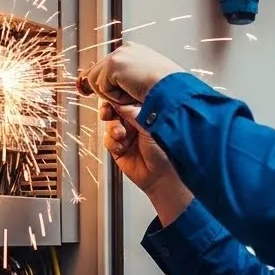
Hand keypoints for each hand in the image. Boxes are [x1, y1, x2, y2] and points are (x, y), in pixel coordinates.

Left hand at [82, 43, 183, 105]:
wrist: (174, 89)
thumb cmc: (168, 90)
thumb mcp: (148, 81)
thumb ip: (129, 80)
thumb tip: (112, 88)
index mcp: (135, 51)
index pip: (108, 65)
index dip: (102, 80)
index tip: (89, 89)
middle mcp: (125, 49)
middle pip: (96, 71)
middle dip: (100, 88)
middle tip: (107, 98)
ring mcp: (119, 55)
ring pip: (96, 81)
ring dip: (112, 95)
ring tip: (131, 95)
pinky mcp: (113, 65)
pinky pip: (102, 88)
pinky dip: (115, 97)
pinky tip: (132, 93)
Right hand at [104, 103, 194, 226]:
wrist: (163, 177)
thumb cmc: (166, 152)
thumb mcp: (150, 127)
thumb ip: (134, 114)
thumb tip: (120, 103)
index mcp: (146, 112)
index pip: (128, 100)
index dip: (118, 98)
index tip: (111, 96)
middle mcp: (135, 122)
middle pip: (115, 110)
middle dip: (109, 110)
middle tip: (109, 112)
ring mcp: (127, 134)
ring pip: (109, 124)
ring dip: (112, 128)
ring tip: (121, 134)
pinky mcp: (119, 148)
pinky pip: (108, 140)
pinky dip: (112, 142)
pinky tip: (121, 146)